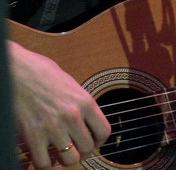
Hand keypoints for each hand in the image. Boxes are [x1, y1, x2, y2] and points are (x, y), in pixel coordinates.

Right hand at [9, 41, 110, 169]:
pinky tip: (42, 155)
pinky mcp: (33, 135)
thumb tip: (86, 121)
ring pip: (69, 159)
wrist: (17, 69)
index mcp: (85, 102)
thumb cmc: (41, 72)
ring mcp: (53, 127)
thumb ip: (79, 104)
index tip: (93, 142)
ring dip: (64, 159)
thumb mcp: (70, 85)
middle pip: (87, 148)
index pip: (104, 131)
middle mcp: (72, 116)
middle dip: (81, 152)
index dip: (99, 141)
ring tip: (58, 154)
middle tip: (73, 149)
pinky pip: (44, 163)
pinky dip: (44, 164)